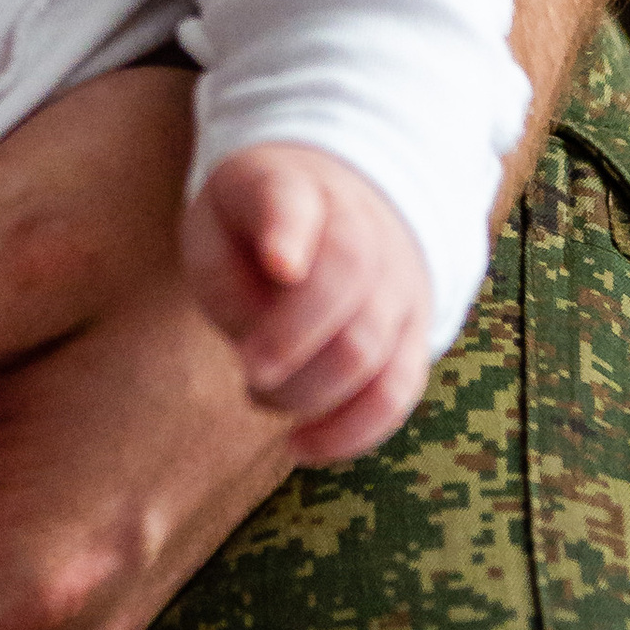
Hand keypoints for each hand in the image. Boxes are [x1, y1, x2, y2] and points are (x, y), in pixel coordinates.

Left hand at [180, 143, 430, 462]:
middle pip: (345, 280)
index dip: (290, 230)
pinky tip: (302, 445)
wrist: (334, 207)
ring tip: (258, 394)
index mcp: (294, 183)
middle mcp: (361, 223)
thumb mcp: (216, 227)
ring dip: (311, 389)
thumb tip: (261, 347)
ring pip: (373, 345)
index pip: (295, 199)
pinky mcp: (414, 333)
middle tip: (247, 370)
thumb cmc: (252, 230)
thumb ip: (227, 277)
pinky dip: (352, 430)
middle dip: (291, 340)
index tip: (280, 263)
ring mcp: (397, 278)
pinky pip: (398, 391)